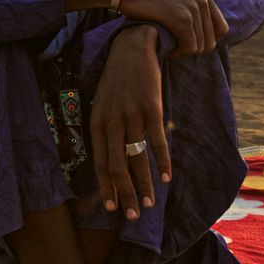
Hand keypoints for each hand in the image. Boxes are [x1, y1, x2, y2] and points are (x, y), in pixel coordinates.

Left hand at [88, 25, 171, 220]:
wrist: (133, 47)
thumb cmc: (118, 77)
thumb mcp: (103, 101)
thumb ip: (106, 127)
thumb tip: (112, 153)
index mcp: (97, 123)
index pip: (100, 164)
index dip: (106, 187)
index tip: (111, 208)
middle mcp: (112, 122)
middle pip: (117, 167)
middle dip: (125, 195)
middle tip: (133, 216)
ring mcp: (132, 116)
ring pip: (136, 159)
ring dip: (143, 184)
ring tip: (149, 204)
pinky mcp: (151, 108)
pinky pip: (157, 141)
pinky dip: (162, 161)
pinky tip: (166, 178)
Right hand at [116, 0, 228, 56]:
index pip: (221, 29)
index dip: (205, 40)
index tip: (186, 42)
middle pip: (211, 40)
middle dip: (195, 48)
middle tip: (177, 48)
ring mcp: (193, 9)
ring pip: (201, 46)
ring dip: (186, 53)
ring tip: (171, 48)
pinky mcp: (181, 19)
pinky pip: (190, 47)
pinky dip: (180, 54)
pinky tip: (168, 50)